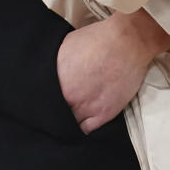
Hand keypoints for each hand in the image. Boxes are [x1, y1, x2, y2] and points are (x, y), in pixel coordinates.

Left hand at [55, 10, 169, 134]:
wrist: (127, 42)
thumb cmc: (98, 39)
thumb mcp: (65, 48)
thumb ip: (55, 69)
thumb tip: (49, 79)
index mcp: (54, 79)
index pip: (42, 102)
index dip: (45, 103)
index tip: (46, 103)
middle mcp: (67, 96)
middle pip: (55, 114)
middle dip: (57, 111)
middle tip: (60, 107)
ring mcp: (86, 107)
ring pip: (70, 124)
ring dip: (70, 120)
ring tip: (72, 114)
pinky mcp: (104, 113)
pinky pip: (86, 130)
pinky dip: (83, 127)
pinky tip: (84, 120)